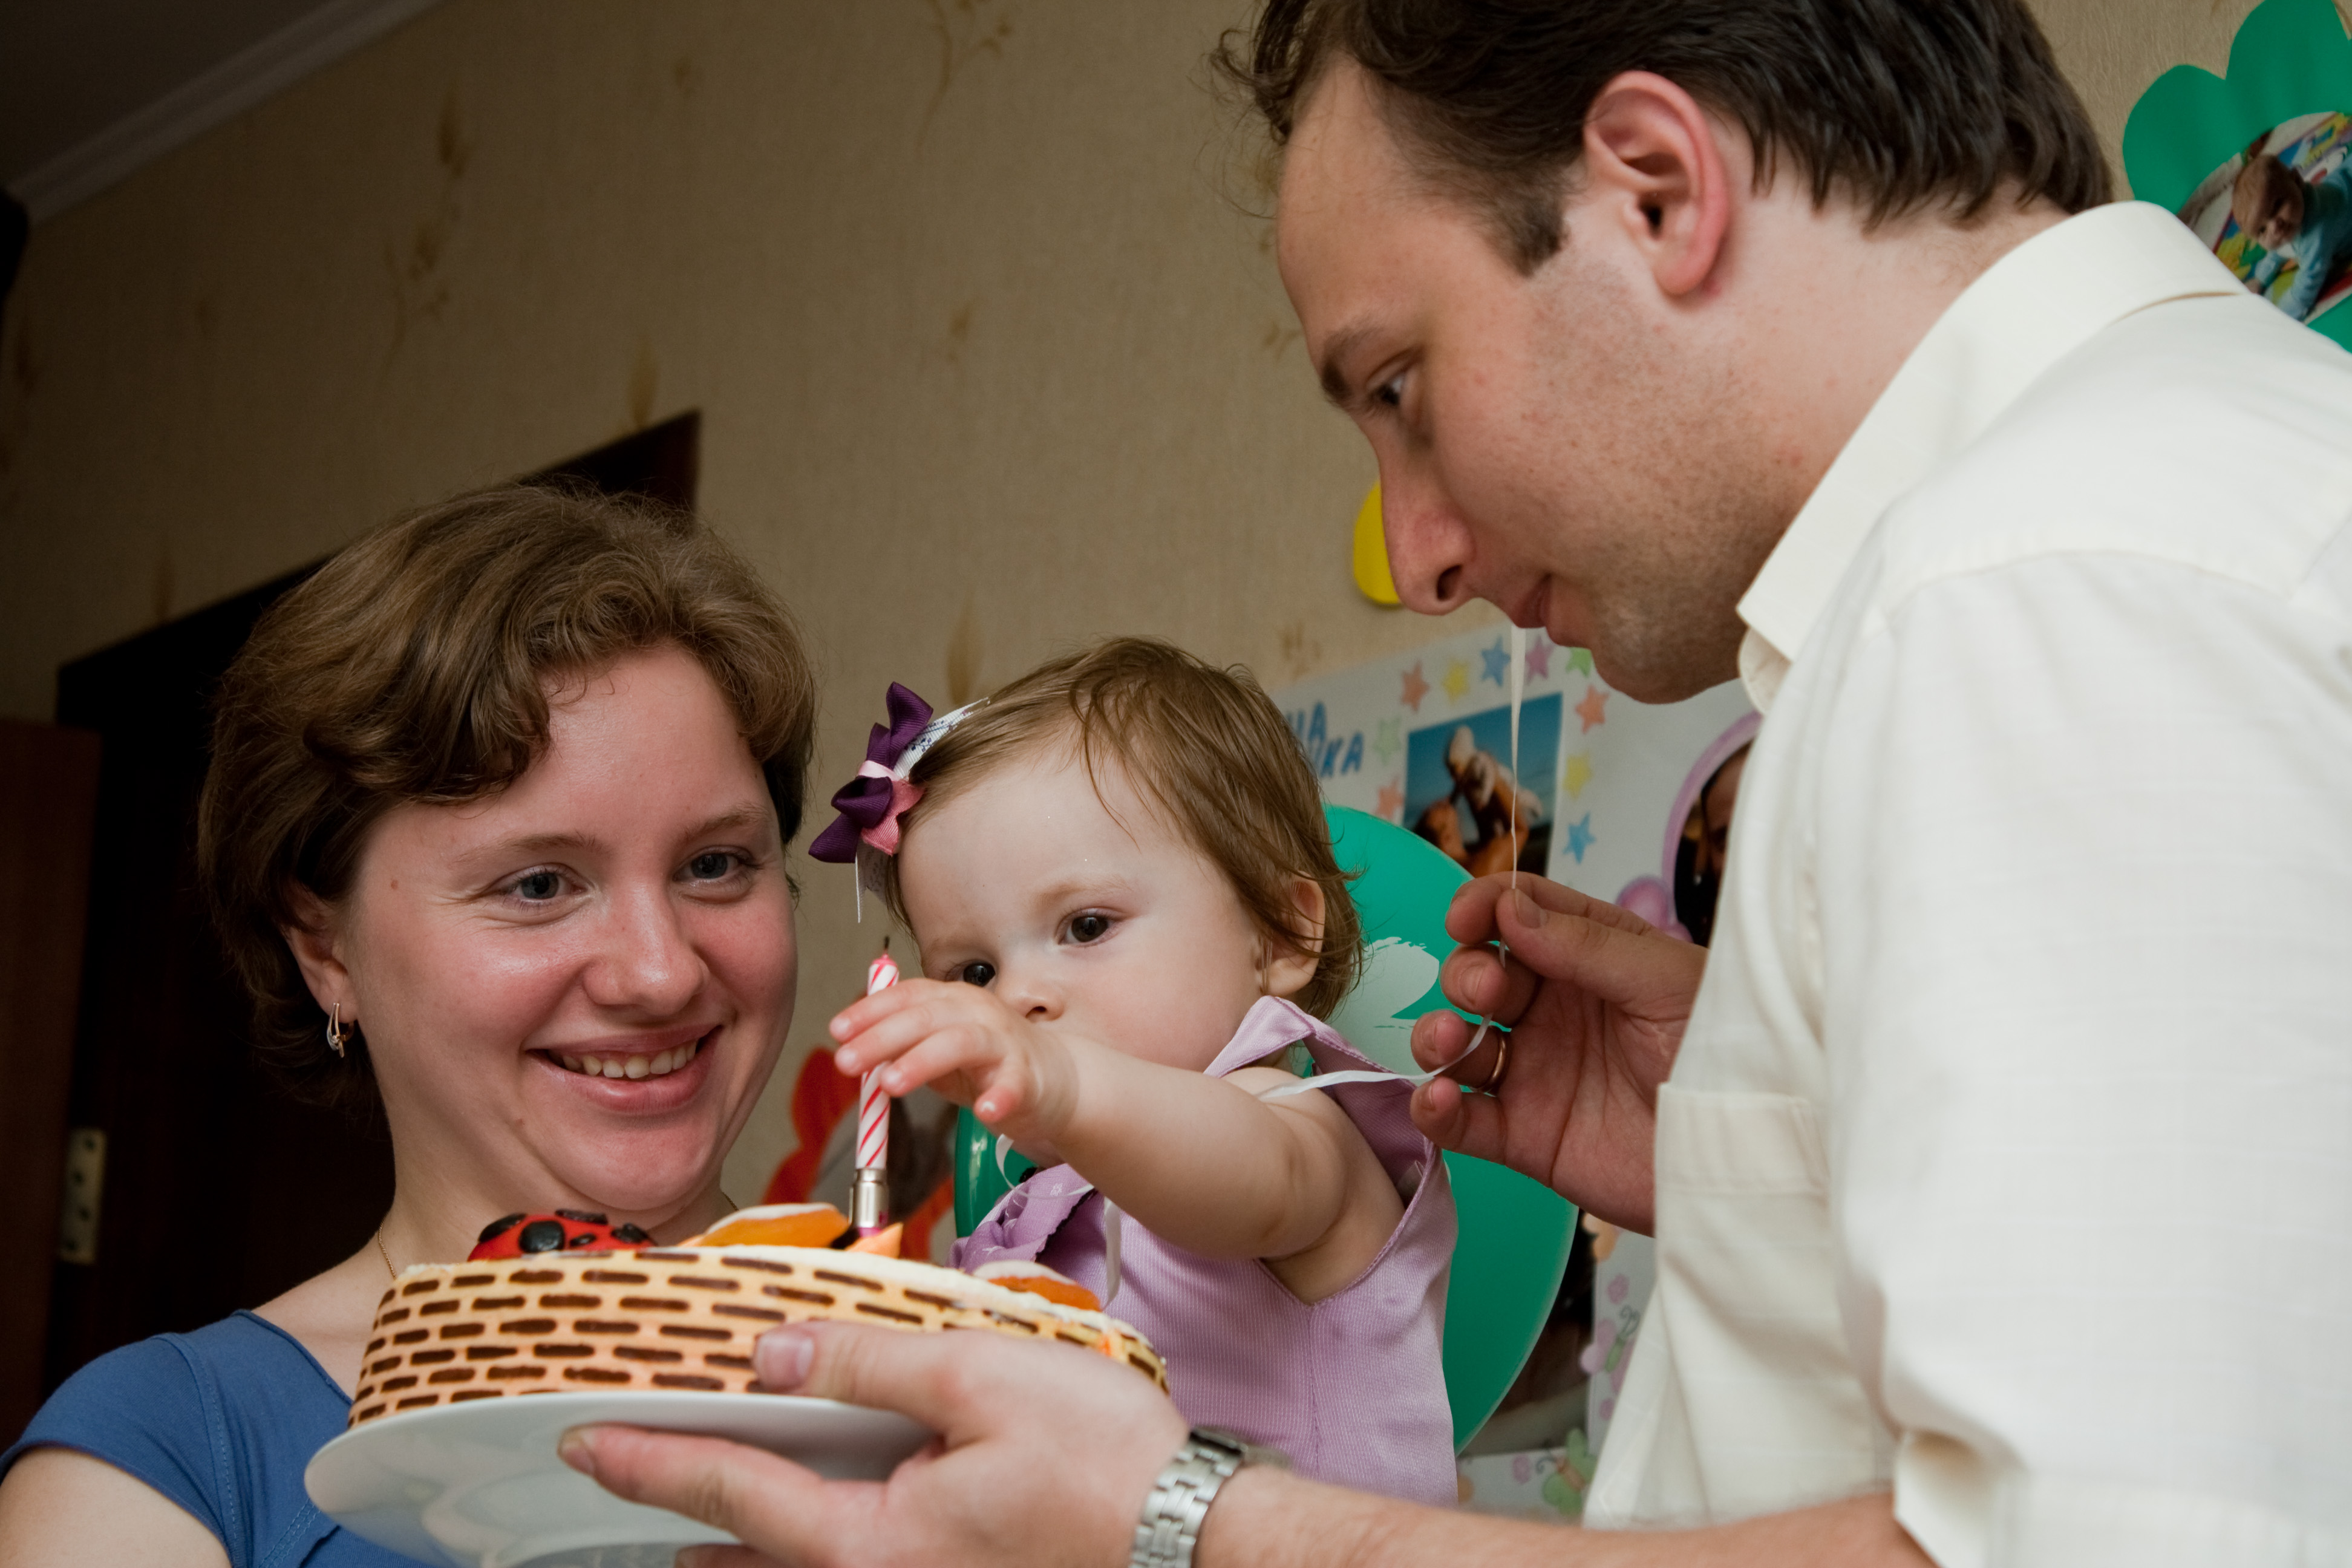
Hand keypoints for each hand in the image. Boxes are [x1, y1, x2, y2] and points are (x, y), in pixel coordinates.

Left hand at [559, 1322, 1186, 1567]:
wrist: (1199, 1547)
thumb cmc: (1105, 1463)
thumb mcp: (981, 1379)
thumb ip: (868, 1367)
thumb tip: (772, 1361)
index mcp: (873, 1539)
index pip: (731, 1496)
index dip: (651, 1465)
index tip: (584, 1447)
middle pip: (751, 1562)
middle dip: (683, 1529)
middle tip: (623, 1488)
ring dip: (744, 1552)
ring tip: (697, 1535)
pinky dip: (811, 1554)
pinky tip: (820, 1532)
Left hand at [831, 979, 1079, 1151]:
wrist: (1057, 1078)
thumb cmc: (989, 1062)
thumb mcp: (938, 1047)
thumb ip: (900, 1046)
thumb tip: (849, 1051)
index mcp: (952, 1001)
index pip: (907, 996)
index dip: (870, 1010)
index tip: (836, 1031)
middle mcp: (977, 1013)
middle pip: (925, 1017)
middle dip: (881, 1038)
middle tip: (846, 1062)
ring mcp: (1004, 1042)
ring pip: (961, 1042)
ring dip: (923, 1060)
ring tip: (890, 1084)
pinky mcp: (1028, 1077)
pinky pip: (1013, 1084)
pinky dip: (1000, 1096)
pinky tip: (984, 1112)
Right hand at [1408, 876, 1704, 1232]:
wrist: (1748, 1158)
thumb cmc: (1727, 1054)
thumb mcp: (1665, 983)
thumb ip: (1586, 946)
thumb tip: (1510, 907)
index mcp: (1592, 960)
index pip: (1521, 916)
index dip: (1485, 908)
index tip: (1466, 919)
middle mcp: (1556, 1012)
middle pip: (1480, 977)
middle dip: (1466, 974)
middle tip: (1486, 990)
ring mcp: (1537, 1074)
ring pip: (1458, 1046)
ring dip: (1436, 1036)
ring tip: (1452, 1043)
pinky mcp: (1528, 1137)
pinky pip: (1463, 1121)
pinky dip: (1434, 1110)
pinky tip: (1438, 1099)